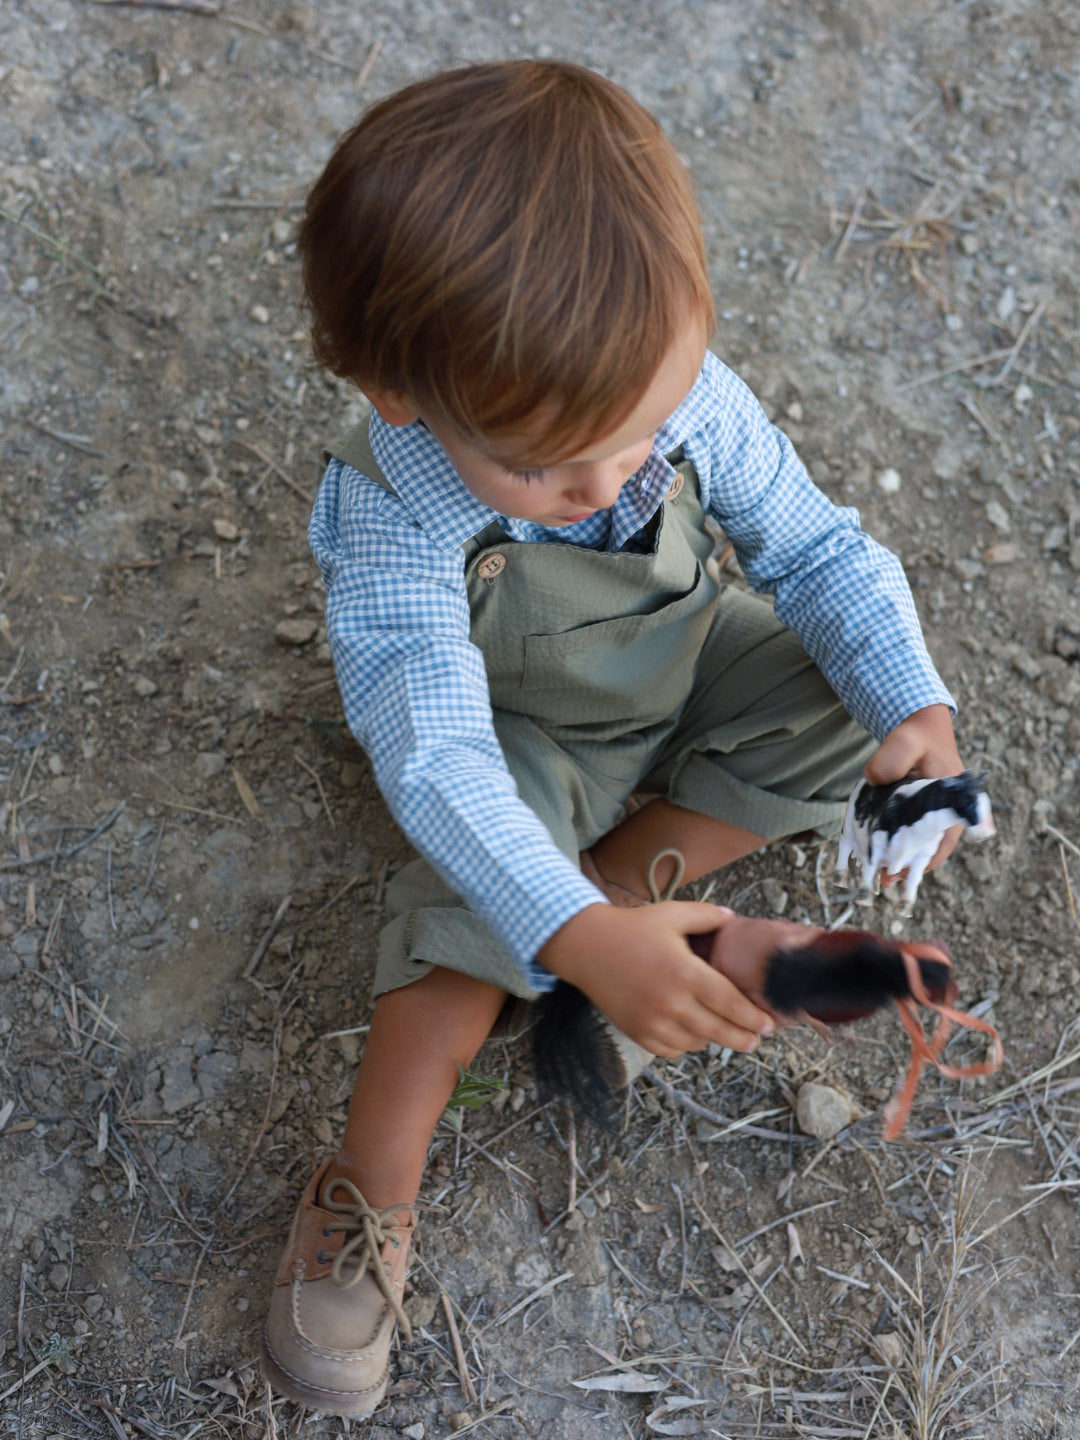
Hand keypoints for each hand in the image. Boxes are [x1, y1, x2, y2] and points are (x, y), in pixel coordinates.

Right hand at [537, 901, 774, 1057]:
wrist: (586, 946)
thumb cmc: (632, 928)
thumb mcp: (671, 914)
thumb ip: (706, 916)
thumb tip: (733, 918)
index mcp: (685, 972)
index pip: (730, 1003)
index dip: (753, 1017)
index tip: (769, 1023)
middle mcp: (671, 1002)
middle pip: (719, 1030)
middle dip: (743, 1037)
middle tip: (757, 1039)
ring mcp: (652, 1020)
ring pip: (696, 1043)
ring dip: (713, 1039)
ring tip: (724, 1032)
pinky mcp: (637, 1031)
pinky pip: (671, 1049)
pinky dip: (686, 1045)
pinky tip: (694, 1034)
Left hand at [864, 702, 963, 881]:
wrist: (921, 729)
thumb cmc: (916, 737)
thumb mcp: (903, 743)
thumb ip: (890, 760)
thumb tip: (874, 780)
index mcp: (953, 800)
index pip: (944, 839)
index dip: (924, 859)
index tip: (901, 871)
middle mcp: (950, 812)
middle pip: (932, 848)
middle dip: (910, 866)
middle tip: (885, 880)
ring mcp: (937, 813)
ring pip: (923, 844)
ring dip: (904, 859)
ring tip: (881, 877)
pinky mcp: (923, 812)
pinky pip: (914, 835)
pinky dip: (901, 846)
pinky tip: (882, 854)